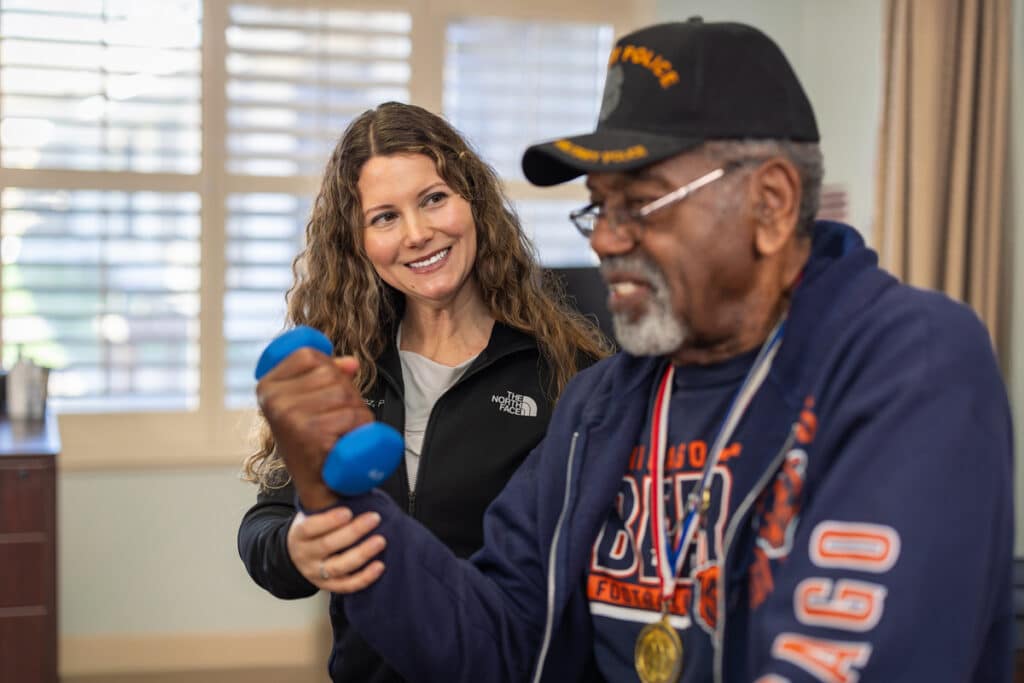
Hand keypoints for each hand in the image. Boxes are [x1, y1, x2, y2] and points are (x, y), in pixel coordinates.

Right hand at [257, 351, 373, 508]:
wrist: (318, 484)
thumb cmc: (313, 439)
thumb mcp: (307, 402)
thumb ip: (326, 375)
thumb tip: (351, 363)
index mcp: (267, 387)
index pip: (308, 354)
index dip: (328, 366)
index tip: (325, 390)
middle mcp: (274, 401)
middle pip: (331, 374)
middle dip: (347, 393)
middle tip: (337, 417)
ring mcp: (291, 418)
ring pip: (346, 395)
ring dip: (357, 411)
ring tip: (342, 430)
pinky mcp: (313, 435)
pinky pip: (354, 416)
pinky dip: (361, 427)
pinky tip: (347, 440)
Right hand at [287, 507, 386, 592]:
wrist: (295, 554)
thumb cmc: (311, 528)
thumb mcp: (310, 513)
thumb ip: (326, 504)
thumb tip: (351, 483)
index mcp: (298, 534)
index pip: (310, 528)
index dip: (329, 520)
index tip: (348, 511)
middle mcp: (305, 555)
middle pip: (328, 545)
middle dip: (353, 532)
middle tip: (374, 518)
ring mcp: (316, 573)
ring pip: (339, 567)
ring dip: (362, 554)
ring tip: (380, 541)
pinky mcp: (328, 586)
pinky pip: (347, 586)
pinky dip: (364, 578)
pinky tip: (380, 566)